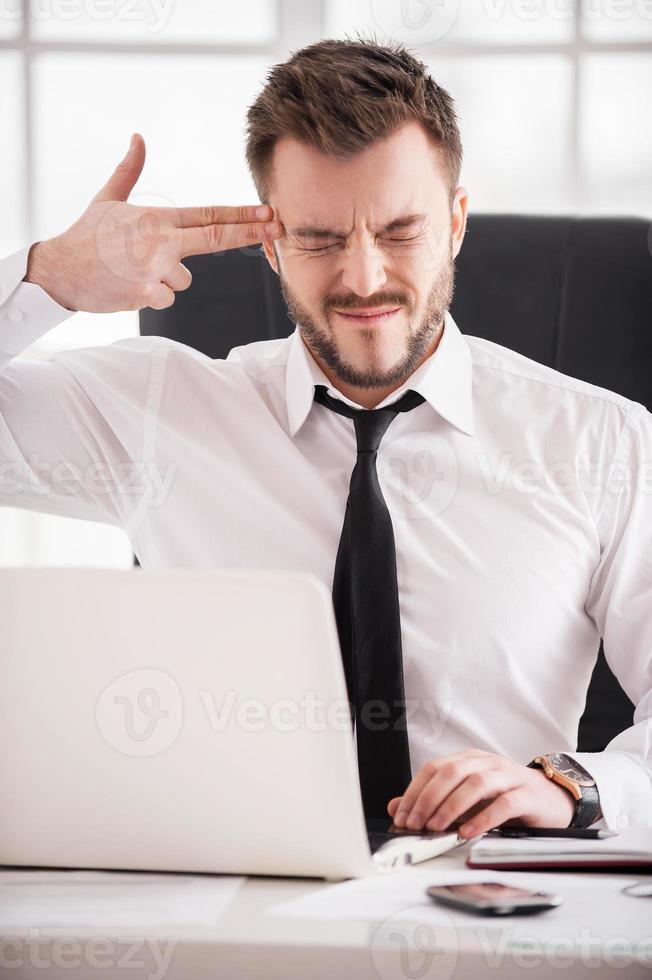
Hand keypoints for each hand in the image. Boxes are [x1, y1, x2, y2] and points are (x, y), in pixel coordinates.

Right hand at [23, 133, 282, 313]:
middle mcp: (160, 240)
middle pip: (215, 238)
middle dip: (249, 232)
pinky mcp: (145, 292)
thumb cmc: (87, 236)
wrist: (60, 270)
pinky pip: (166, 297)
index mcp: (156, 217)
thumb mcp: (108, 198)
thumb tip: (138, 137)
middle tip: (277, 227)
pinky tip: (128, 284)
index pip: (208, 215)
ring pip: (184, 278)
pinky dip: (152, 294)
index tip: (267, 212)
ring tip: (133, 269)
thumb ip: (129, 170)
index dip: (241, 215)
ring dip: (165, 278)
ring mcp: (154, 267)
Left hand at [387, 749, 575, 837]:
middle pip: (451, 773)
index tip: (402, 816)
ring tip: (437, 828)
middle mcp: (486, 763)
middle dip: (428, 798)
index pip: (434, 768)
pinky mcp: (527, 795)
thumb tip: (397, 808)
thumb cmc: (505, 797)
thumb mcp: (466, 799)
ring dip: (452, 807)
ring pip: (476, 784)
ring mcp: (508, 776)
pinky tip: (468, 833)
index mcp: (468, 759)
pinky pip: (503, 804)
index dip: (415, 791)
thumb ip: (434, 802)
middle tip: (415, 824)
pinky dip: (483, 819)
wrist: (551, 798)